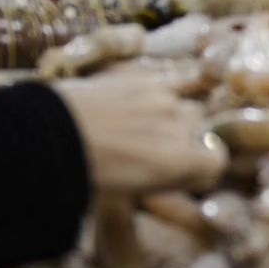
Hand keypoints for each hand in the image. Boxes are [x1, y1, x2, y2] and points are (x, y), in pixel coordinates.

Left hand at [56, 71, 226, 195]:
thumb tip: (182, 173)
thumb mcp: (133, 191)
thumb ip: (169, 178)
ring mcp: (162, 95)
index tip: (184, 173)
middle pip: (200, 127)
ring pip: (181, 102)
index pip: (217, 159)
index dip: (202, 166)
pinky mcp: (141, 75)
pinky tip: (126, 103)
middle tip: (154, 149)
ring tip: (136, 124)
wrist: (51, 136)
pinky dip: (151, 94)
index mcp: (180, 159)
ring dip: (168, 114)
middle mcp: (180, 124)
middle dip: (185, 137)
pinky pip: (161, 82)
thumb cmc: (88, 176)